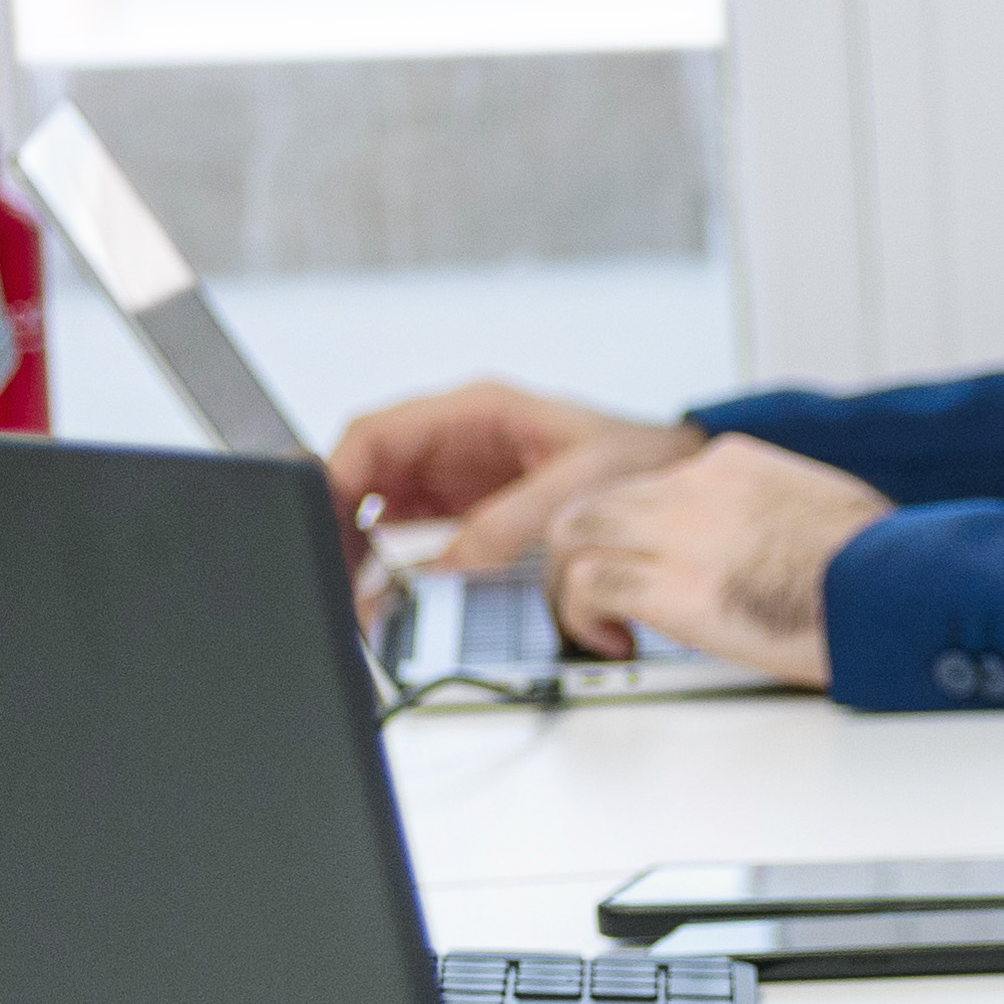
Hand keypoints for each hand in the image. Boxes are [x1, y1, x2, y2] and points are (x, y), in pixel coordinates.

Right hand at [326, 378, 701, 599]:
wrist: (682, 475)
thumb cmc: (643, 458)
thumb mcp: (578, 484)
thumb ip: (512, 519)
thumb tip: (451, 560)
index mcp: (476, 411)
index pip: (376, 432)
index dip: (339, 474)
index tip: (322, 519)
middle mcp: (458, 440)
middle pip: (367, 472)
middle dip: (341, 521)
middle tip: (336, 574)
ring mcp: (460, 475)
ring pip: (381, 505)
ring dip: (363, 547)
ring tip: (357, 592)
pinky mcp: (471, 510)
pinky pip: (413, 532)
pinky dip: (395, 562)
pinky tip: (390, 591)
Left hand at [538, 435, 891, 682]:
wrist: (893, 590)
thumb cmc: (882, 565)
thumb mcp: (829, 507)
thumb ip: (780, 514)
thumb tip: (778, 546)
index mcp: (734, 465)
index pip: (652, 482)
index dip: (641, 532)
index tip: (652, 565)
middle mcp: (695, 487)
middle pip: (596, 498)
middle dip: (588, 549)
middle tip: (600, 594)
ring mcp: (677, 532)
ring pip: (573, 532)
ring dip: (572, 581)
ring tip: (596, 621)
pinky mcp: (669, 586)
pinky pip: (587, 586)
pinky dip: (583, 617)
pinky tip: (612, 642)